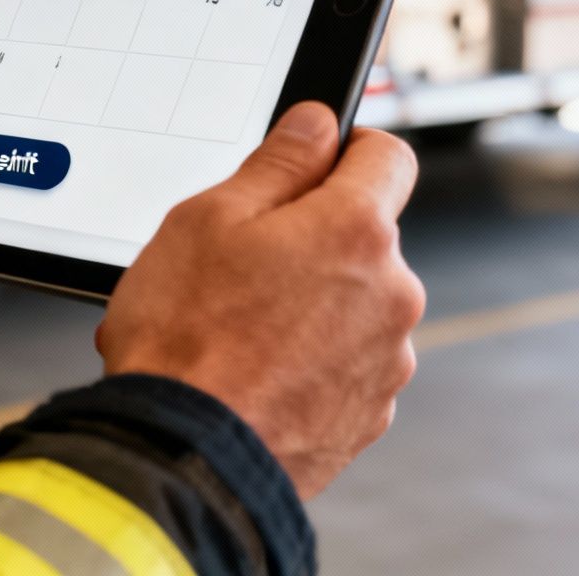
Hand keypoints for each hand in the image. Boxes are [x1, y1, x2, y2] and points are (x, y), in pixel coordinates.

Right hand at [96, 102, 424, 500]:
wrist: (186, 454)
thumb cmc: (187, 338)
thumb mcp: (209, 219)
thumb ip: (278, 162)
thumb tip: (316, 124)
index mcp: (356, 231)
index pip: (388, 156)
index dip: (347, 149)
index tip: (315, 161)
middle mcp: (392, 293)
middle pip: (366, 237)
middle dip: (315, 238)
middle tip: (242, 261)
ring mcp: (386, 360)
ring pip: (356, 304)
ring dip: (313, 304)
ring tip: (237, 328)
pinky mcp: (370, 414)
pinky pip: (346, 363)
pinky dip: (310, 360)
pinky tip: (253, 370)